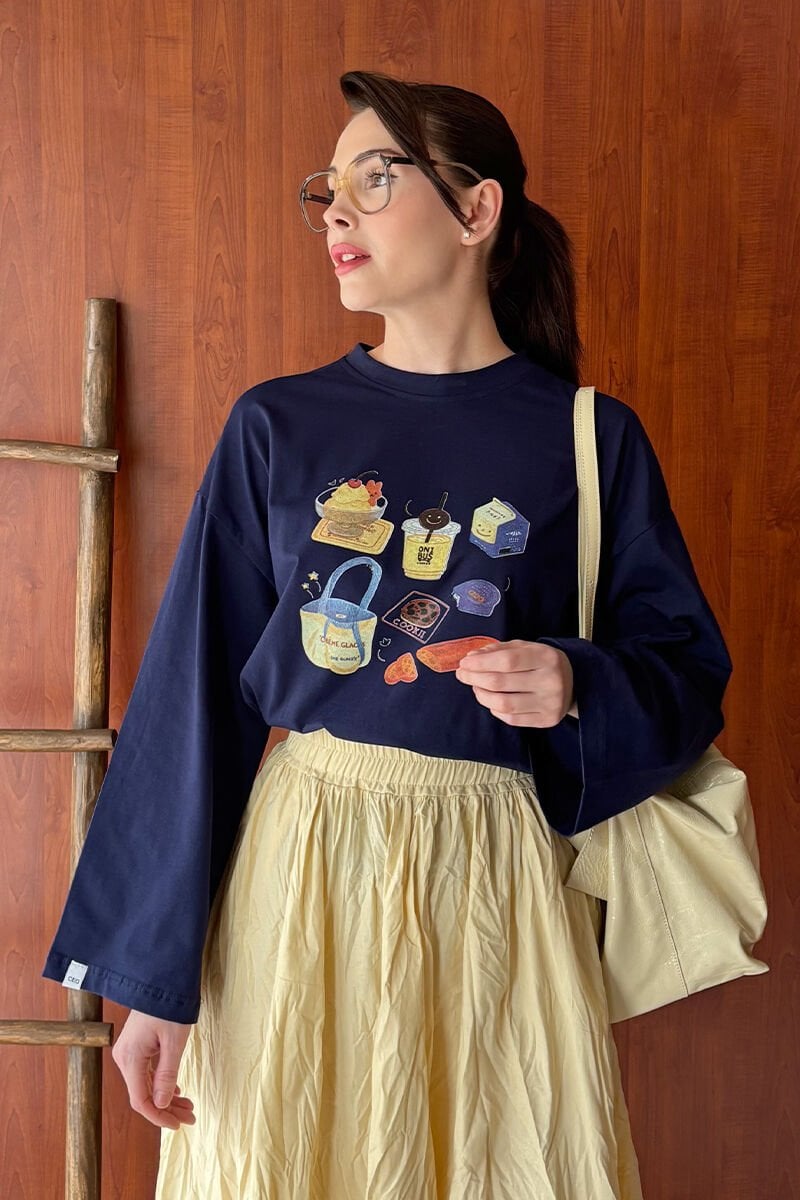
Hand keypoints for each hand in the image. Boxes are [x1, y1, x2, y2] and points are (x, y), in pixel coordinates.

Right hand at [111, 1008, 195, 1129]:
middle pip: (144, 1095)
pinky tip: (176, 1090)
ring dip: (166, 1098)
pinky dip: (161, 1084)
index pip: (141, 1100)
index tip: (178, 1125)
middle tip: (190, 1117)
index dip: (159, 1117)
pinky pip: (146, 1073)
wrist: (162, 979)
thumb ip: (167, 1074)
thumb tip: (162, 1104)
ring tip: (188, 1106)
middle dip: (167, 1109)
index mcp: (130, 1059)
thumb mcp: (174, 1042)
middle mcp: (124, 1058)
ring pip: (146, 1085)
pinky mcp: (135, 1046)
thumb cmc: (169, 1007)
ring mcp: (128, 1052)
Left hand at [454, 639, 577, 726]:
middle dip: (474, 678)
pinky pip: (511, 719)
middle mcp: (550, 681)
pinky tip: (492, 700)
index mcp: (546, 657)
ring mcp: (549, 703)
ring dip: (482, 695)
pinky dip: (495, 709)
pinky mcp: (546, 720)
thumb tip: (472, 657)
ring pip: (503, 704)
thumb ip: (499, 650)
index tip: (465, 662)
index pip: (507, 661)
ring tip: (476, 687)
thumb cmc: (544, 663)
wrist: (576, 682)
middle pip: (501, 683)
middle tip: (462, 674)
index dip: (481, 663)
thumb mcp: (526, 647)